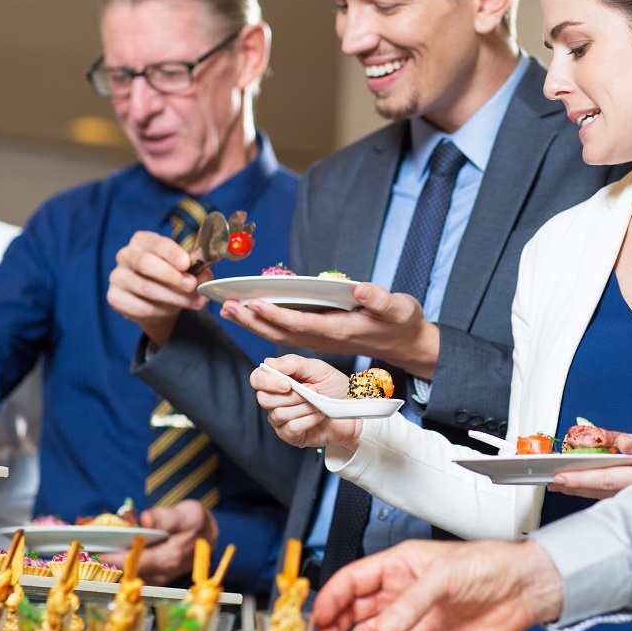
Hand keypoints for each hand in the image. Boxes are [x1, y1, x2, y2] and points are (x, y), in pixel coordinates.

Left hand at [97, 500, 217, 585]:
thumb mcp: (189, 513)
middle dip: (105, 562)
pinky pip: (132, 574)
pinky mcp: (154, 576)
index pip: (136, 561)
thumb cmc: (197, 523)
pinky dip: (118, 566)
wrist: (209, 536)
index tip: (95, 548)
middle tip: (85, 550)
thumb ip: (167, 516)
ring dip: (109, 566)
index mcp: (169, 558)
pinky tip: (105, 555)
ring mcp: (157, 577)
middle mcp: (162, 573)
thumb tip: (146, 519)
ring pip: (127, 575)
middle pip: (127, 572)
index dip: (113, 556)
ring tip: (90, 552)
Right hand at [108, 231, 206, 346]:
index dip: (172, 253)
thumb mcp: (185, 270)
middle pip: (146, 264)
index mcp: (143, 241)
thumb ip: (196, 270)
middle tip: (192, 286)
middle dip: (172, 276)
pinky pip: (141, 307)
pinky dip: (161, 311)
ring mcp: (117, 277)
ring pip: (146, 288)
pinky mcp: (114, 297)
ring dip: (174, 297)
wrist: (154, 302)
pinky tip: (174, 310)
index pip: (156, 243)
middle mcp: (125, 255)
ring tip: (194, 302)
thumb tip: (206, 276)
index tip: (186, 264)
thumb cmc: (170, 278)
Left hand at [222, 282, 439, 378]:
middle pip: (281, 332)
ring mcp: (320, 339)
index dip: (276, 315)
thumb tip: (359, 286)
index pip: (301, 324)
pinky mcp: (319, 334)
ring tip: (228, 309)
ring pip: (279, 334)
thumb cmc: (402, 323)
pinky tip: (250, 312)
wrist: (405, 344)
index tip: (254, 302)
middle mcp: (324, 338)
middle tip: (226, 307)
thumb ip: (380, 299)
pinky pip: (286, 332)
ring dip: (253, 323)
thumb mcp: (399, 308)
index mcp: (339, 331)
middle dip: (252, 320)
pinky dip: (265, 322)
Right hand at [251, 356, 361, 450]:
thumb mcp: (318, 369)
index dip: (268, 382)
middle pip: (264, 399)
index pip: (257, 379)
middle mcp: (275, 400)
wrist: (351, 410)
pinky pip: (291, 428)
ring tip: (318, 404)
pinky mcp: (290, 435)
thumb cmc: (334, 388)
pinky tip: (318, 416)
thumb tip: (270, 363)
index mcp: (279, 380)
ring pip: (279, 414)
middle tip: (311, 393)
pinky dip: (309, 420)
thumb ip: (293, 363)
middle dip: (293, 396)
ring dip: (305, 408)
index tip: (287, 384)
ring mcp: (280, 419)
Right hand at [314, 539, 563, 630]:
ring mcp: (415, 616)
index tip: (319, 616)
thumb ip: (412, 603)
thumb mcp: (445, 575)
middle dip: (338, 622)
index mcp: (400, 563)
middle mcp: (403, 590)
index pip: (355, 578)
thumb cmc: (488, 563)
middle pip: (356, 607)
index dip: (334, 596)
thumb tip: (384, 629)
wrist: (522, 589)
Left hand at [548, 426, 631, 497]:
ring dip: (581, 486)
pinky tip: (582, 481)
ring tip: (559, 482)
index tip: (560, 477)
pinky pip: (613, 490)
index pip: (606, 479)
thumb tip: (619, 442)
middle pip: (600, 489)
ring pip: (604, 492)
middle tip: (550, 481)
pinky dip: (594, 485)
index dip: (580, 478)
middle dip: (573, 485)